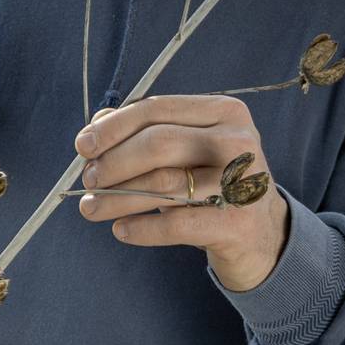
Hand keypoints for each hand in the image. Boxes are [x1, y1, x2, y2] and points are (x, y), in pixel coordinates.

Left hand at [73, 94, 291, 292]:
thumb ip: (145, 132)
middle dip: (114, 162)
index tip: (82, 146)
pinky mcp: (236, 223)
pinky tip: (121, 230)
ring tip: (90, 207)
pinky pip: (177, 224)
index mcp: (224, 112)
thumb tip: (96, 124)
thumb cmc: (214, 184)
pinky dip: (142, 228)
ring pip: (163, 184)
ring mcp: (241, 182)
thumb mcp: (187, 150)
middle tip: (88, 180)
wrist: (262, 235)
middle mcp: (237, 141)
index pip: (156, 110)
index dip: (113, 127)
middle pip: (158, 143)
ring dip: (117, 197)